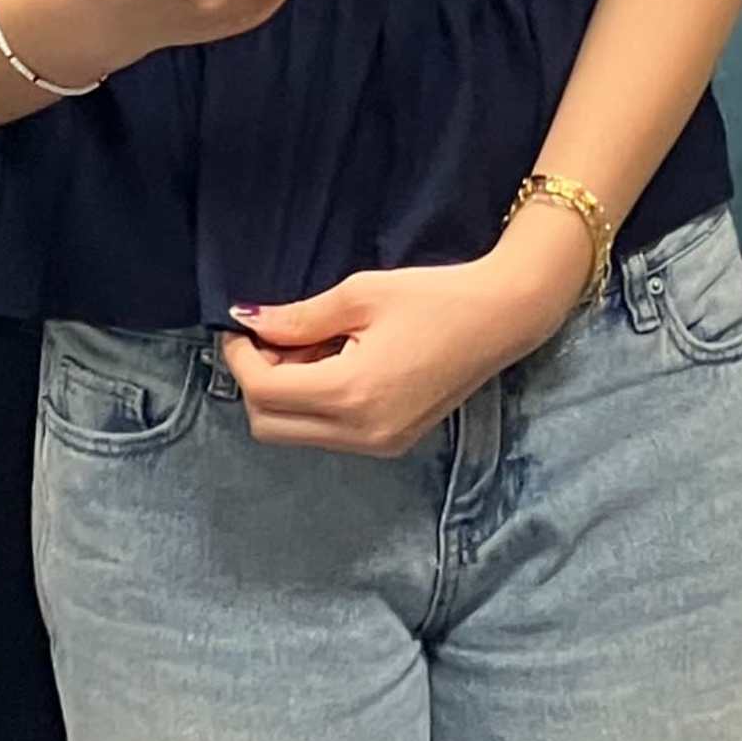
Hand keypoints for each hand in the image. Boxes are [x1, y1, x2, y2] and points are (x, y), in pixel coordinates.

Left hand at [224, 232, 568, 456]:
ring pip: (296, 434)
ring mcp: (378, 445)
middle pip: (268, 426)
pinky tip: (337, 366)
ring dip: (286, 396)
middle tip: (276, 339)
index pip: (263, 391)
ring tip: (313, 348)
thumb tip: (247, 321)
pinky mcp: (392, 444)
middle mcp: (361, 432)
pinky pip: (328, 435)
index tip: (243, 327)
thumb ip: (298, 317)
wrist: (501, 318)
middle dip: (258, 382)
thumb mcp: (359, 295)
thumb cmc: (434, 297)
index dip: (240, 358)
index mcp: (350, 393)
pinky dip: (315, 406)